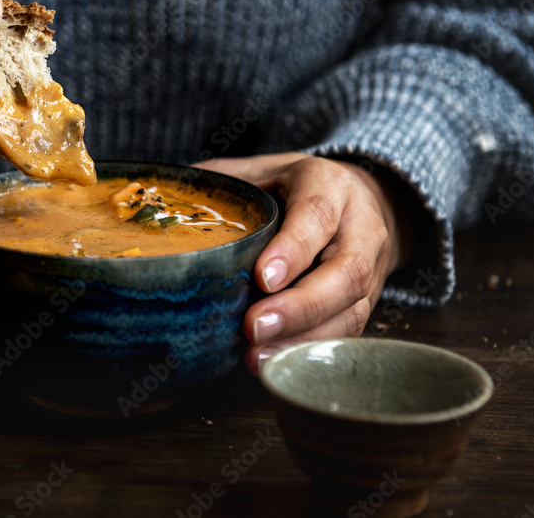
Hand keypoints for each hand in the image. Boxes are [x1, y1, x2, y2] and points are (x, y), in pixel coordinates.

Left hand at [194, 153, 413, 374]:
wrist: (361, 198)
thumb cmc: (294, 187)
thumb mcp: (261, 171)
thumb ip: (221, 182)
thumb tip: (163, 201)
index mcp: (329, 186)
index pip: (317, 215)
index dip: (293, 249)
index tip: (263, 278)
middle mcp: (359, 227)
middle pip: (345, 272)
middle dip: (300, 307)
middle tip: (254, 328)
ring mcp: (369, 268)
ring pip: (351, 309)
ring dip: (304, 339)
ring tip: (257, 357)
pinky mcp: (365, 302)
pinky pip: (347, 331)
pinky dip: (310, 351)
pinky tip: (274, 363)